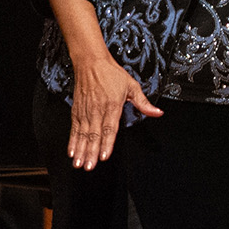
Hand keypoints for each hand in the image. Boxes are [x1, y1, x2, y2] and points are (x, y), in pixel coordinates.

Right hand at [66, 51, 160, 169]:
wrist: (91, 61)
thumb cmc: (111, 73)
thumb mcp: (132, 86)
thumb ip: (143, 103)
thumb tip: (157, 113)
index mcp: (112, 105)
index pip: (110, 128)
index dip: (106, 143)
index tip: (104, 156)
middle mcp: (97, 109)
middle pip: (94, 135)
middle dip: (91, 152)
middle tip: (89, 166)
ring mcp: (86, 110)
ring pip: (83, 134)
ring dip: (81, 150)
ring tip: (79, 163)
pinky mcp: (77, 110)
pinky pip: (74, 128)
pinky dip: (72, 140)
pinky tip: (71, 151)